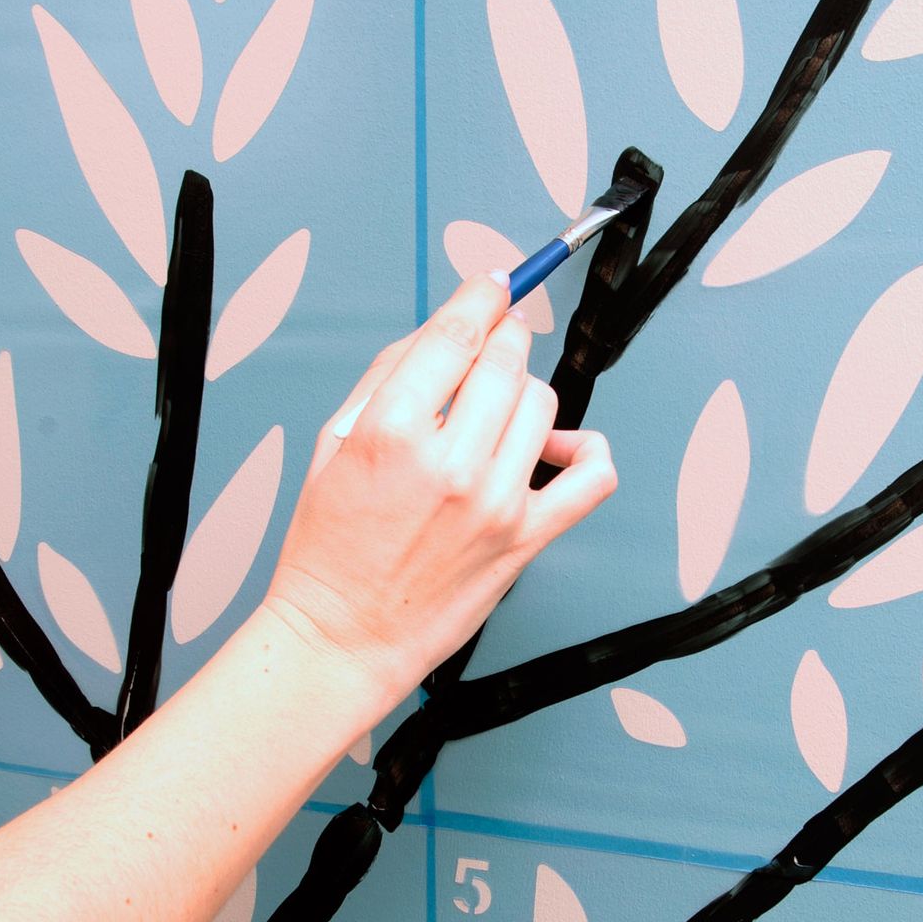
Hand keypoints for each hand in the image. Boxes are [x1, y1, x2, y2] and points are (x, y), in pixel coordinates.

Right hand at [263, 271, 616, 702]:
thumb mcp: (333, 444)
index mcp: (391, 430)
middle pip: (506, 361)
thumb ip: (389, 378)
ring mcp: (495, 502)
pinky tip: (559, 447)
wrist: (343, 637)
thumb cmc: (330, 549)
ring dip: (523, 395)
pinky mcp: (527, 539)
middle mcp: (449, 462)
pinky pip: (592, 476)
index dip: (482, 296)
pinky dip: (588, 449)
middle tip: (492, 344)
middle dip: (502, 340)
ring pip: (541, 405)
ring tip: (495, 414)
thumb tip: (442, 332)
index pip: (456, 334)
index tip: (493, 285)